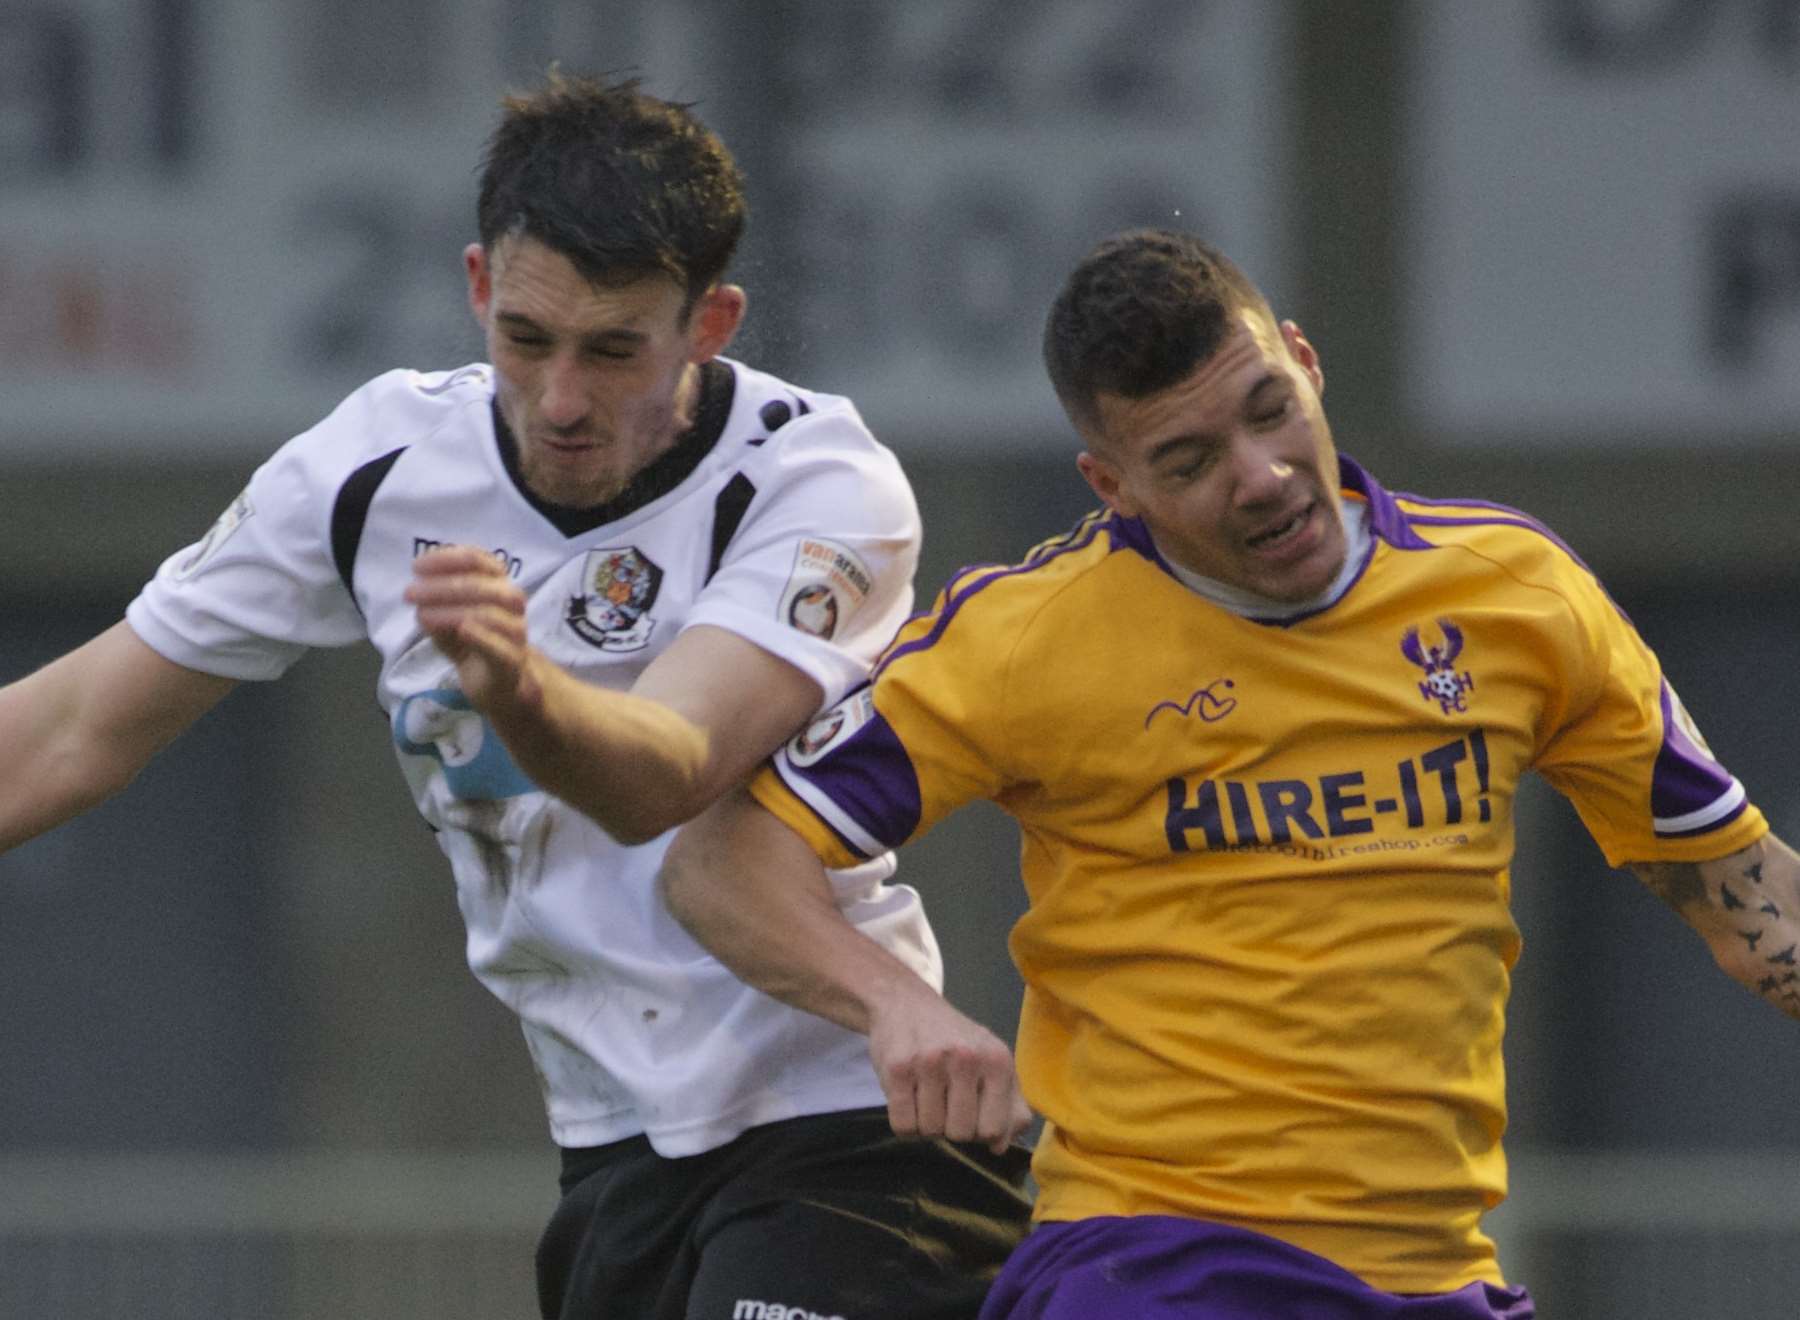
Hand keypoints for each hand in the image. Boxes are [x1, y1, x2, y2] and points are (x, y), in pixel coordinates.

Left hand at [404, 546, 536, 711]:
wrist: (496, 680)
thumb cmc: (472, 640)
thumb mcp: (447, 615)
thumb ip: (434, 601)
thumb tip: (418, 592)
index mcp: (497, 582)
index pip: (476, 559)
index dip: (445, 559)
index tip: (417, 567)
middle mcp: (511, 601)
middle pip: (479, 585)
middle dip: (440, 587)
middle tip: (409, 593)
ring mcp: (515, 630)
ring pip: (487, 613)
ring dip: (450, 612)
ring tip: (422, 615)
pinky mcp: (512, 660)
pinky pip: (500, 646)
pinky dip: (481, 636)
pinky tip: (462, 630)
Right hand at [868, 980, 1032, 1154]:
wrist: (906, 1004)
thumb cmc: (956, 1041)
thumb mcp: (993, 1063)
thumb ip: (1010, 1106)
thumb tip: (1000, 1146)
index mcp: (997, 1060)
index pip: (993, 1129)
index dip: (980, 1133)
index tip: (972, 1116)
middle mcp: (966, 1058)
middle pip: (960, 1133)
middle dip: (951, 1129)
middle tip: (946, 1104)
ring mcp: (929, 1062)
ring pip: (930, 1131)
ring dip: (926, 1125)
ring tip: (927, 1097)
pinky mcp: (897, 1068)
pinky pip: (902, 1125)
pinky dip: (904, 1123)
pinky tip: (908, 1099)